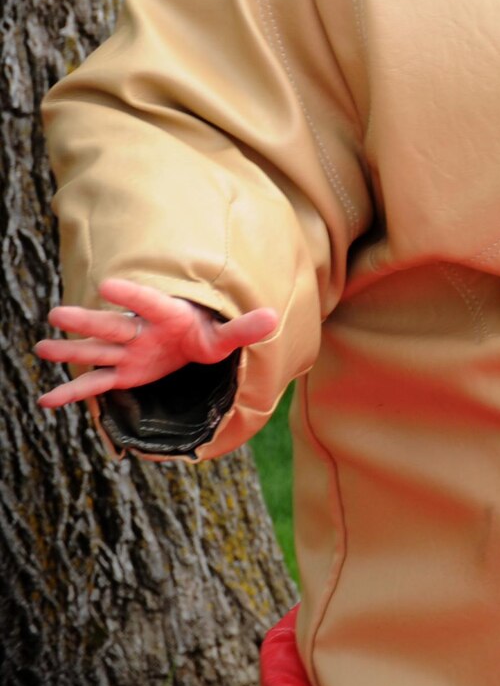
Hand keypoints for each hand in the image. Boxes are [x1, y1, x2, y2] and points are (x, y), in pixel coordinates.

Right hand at [36, 278, 277, 409]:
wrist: (194, 341)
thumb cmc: (209, 332)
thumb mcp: (228, 335)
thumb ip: (245, 328)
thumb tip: (273, 317)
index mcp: (168, 316)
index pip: (149, 302)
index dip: (130, 295)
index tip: (108, 284)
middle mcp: (142, 332)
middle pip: (112, 326)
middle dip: (87, 321)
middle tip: (57, 314)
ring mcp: (128, 353)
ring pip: (96, 352)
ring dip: (70, 350)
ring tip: (41, 347)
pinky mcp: (123, 373)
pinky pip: (95, 385)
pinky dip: (72, 394)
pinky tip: (45, 400)